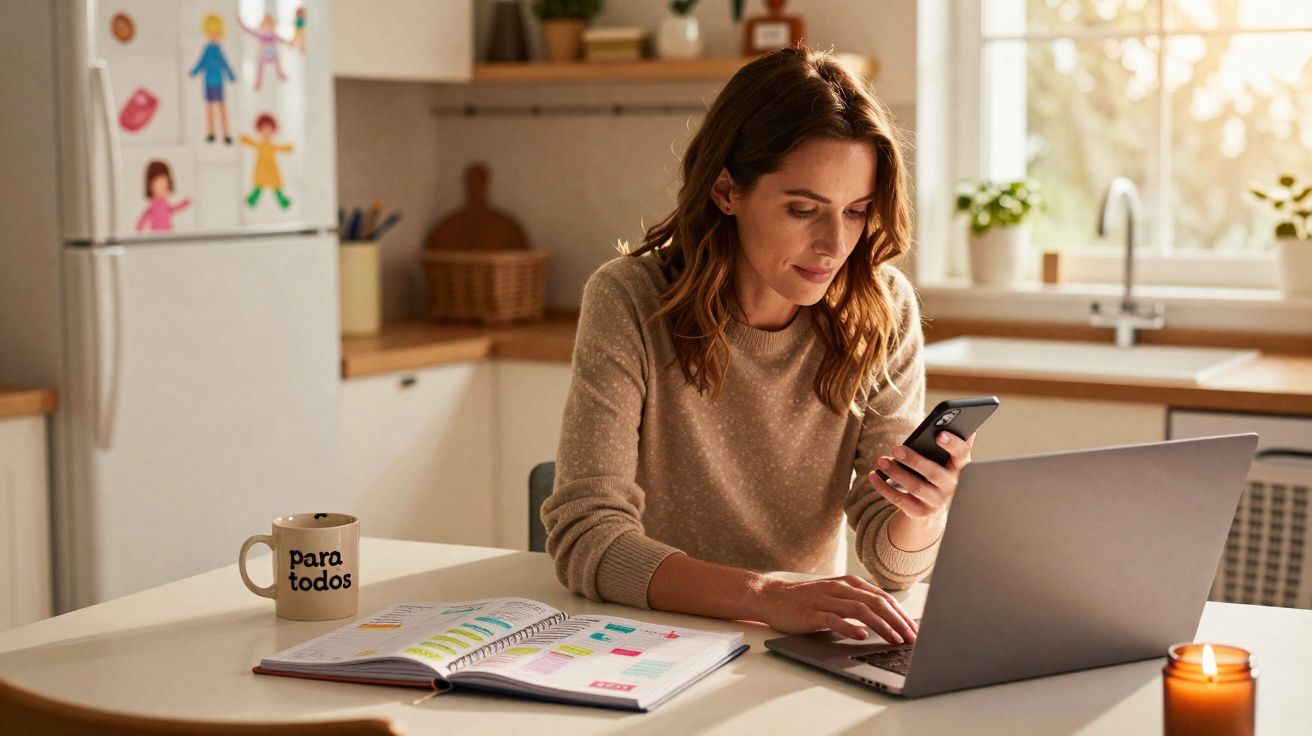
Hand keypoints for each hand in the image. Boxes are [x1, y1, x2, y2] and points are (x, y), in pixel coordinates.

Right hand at [752, 574, 918, 643]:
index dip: (901, 614)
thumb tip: (887, 619)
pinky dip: (850, 627)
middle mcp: (840, 588)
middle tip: (911, 638)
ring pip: (860, 610)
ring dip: (881, 625)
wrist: (772, 597)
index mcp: (849, 583)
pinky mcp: (812, 613)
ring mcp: (826, 599)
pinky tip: (862, 636)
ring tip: (895, 639)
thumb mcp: (835, 596)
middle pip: (876, 602)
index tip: (914, 630)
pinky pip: (834, 619)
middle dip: (897, 621)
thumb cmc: (806, 600)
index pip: (883, 598)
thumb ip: (857, 602)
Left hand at [869, 431, 975, 520]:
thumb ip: (956, 445)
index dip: (952, 444)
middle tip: (896, 448)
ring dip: (896, 473)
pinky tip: (873, 475)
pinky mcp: (919, 512)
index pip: (962, 454)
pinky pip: (899, 499)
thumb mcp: (948, 460)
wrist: (931, 505)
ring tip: (882, 460)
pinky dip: (884, 487)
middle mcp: (951, 486)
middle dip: (914, 460)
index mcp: (960, 468)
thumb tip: (970, 430)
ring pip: (915, 487)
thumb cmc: (938, 471)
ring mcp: (936, 501)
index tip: (939, 434)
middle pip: (934, 473)